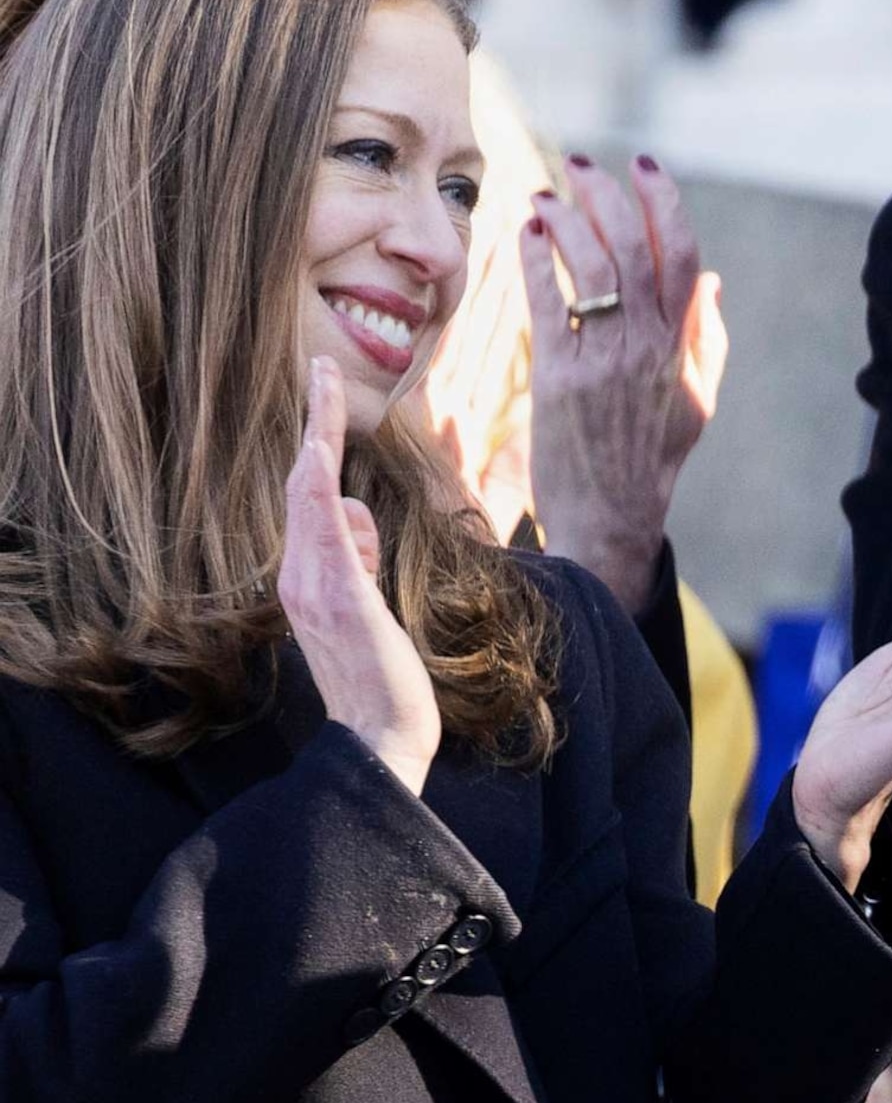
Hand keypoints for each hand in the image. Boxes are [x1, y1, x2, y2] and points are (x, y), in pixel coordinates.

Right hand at [282, 359, 440, 793]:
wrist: (379, 738)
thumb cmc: (379, 675)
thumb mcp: (369, 603)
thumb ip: (358, 557)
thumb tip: (357, 514)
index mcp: (308, 575)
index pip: (310, 496)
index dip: (314, 442)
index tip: (322, 392)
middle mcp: (300, 574)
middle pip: (305, 482)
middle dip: (314, 420)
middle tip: (322, 365)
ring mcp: (315, 586)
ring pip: (314, 495)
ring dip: (324, 437)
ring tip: (332, 389)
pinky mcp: (342, 599)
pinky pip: (325, 534)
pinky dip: (321, 489)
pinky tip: (321, 455)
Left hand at [520, 156, 724, 610]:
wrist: (611, 519)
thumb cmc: (650, 461)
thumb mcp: (693, 399)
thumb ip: (704, 338)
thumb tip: (712, 281)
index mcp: (679, 348)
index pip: (683, 258)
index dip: (666, 204)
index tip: (644, 167)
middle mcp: (647, 349)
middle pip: (637, 249)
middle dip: (610, 197)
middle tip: (581, 165)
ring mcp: (606, 363)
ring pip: (595, 268)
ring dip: (569, 220)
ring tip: (545, 194)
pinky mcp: (562, 380)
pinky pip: (551, 304)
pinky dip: (539, 261)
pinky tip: (525, 236)